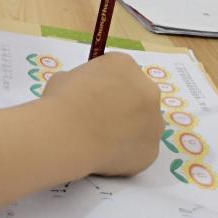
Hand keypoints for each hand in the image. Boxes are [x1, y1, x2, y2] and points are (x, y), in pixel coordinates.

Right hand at [41, 52, 162, 176]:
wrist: (68, 135)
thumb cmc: (62, 99)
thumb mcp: (64, 78)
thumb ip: (81, 82)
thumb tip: (81, 94)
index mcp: (124, 65)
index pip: (119, 70)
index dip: (103, 82)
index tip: (89, 93)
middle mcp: (148, 90)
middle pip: (138, 95)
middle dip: (122, 104)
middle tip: (97, 116)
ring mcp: (155, 122)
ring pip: (144, 124)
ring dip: (128, 128)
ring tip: (99, 138)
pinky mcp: (152, 150)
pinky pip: (139, 149)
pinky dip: (125, 151)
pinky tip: (104, 153)